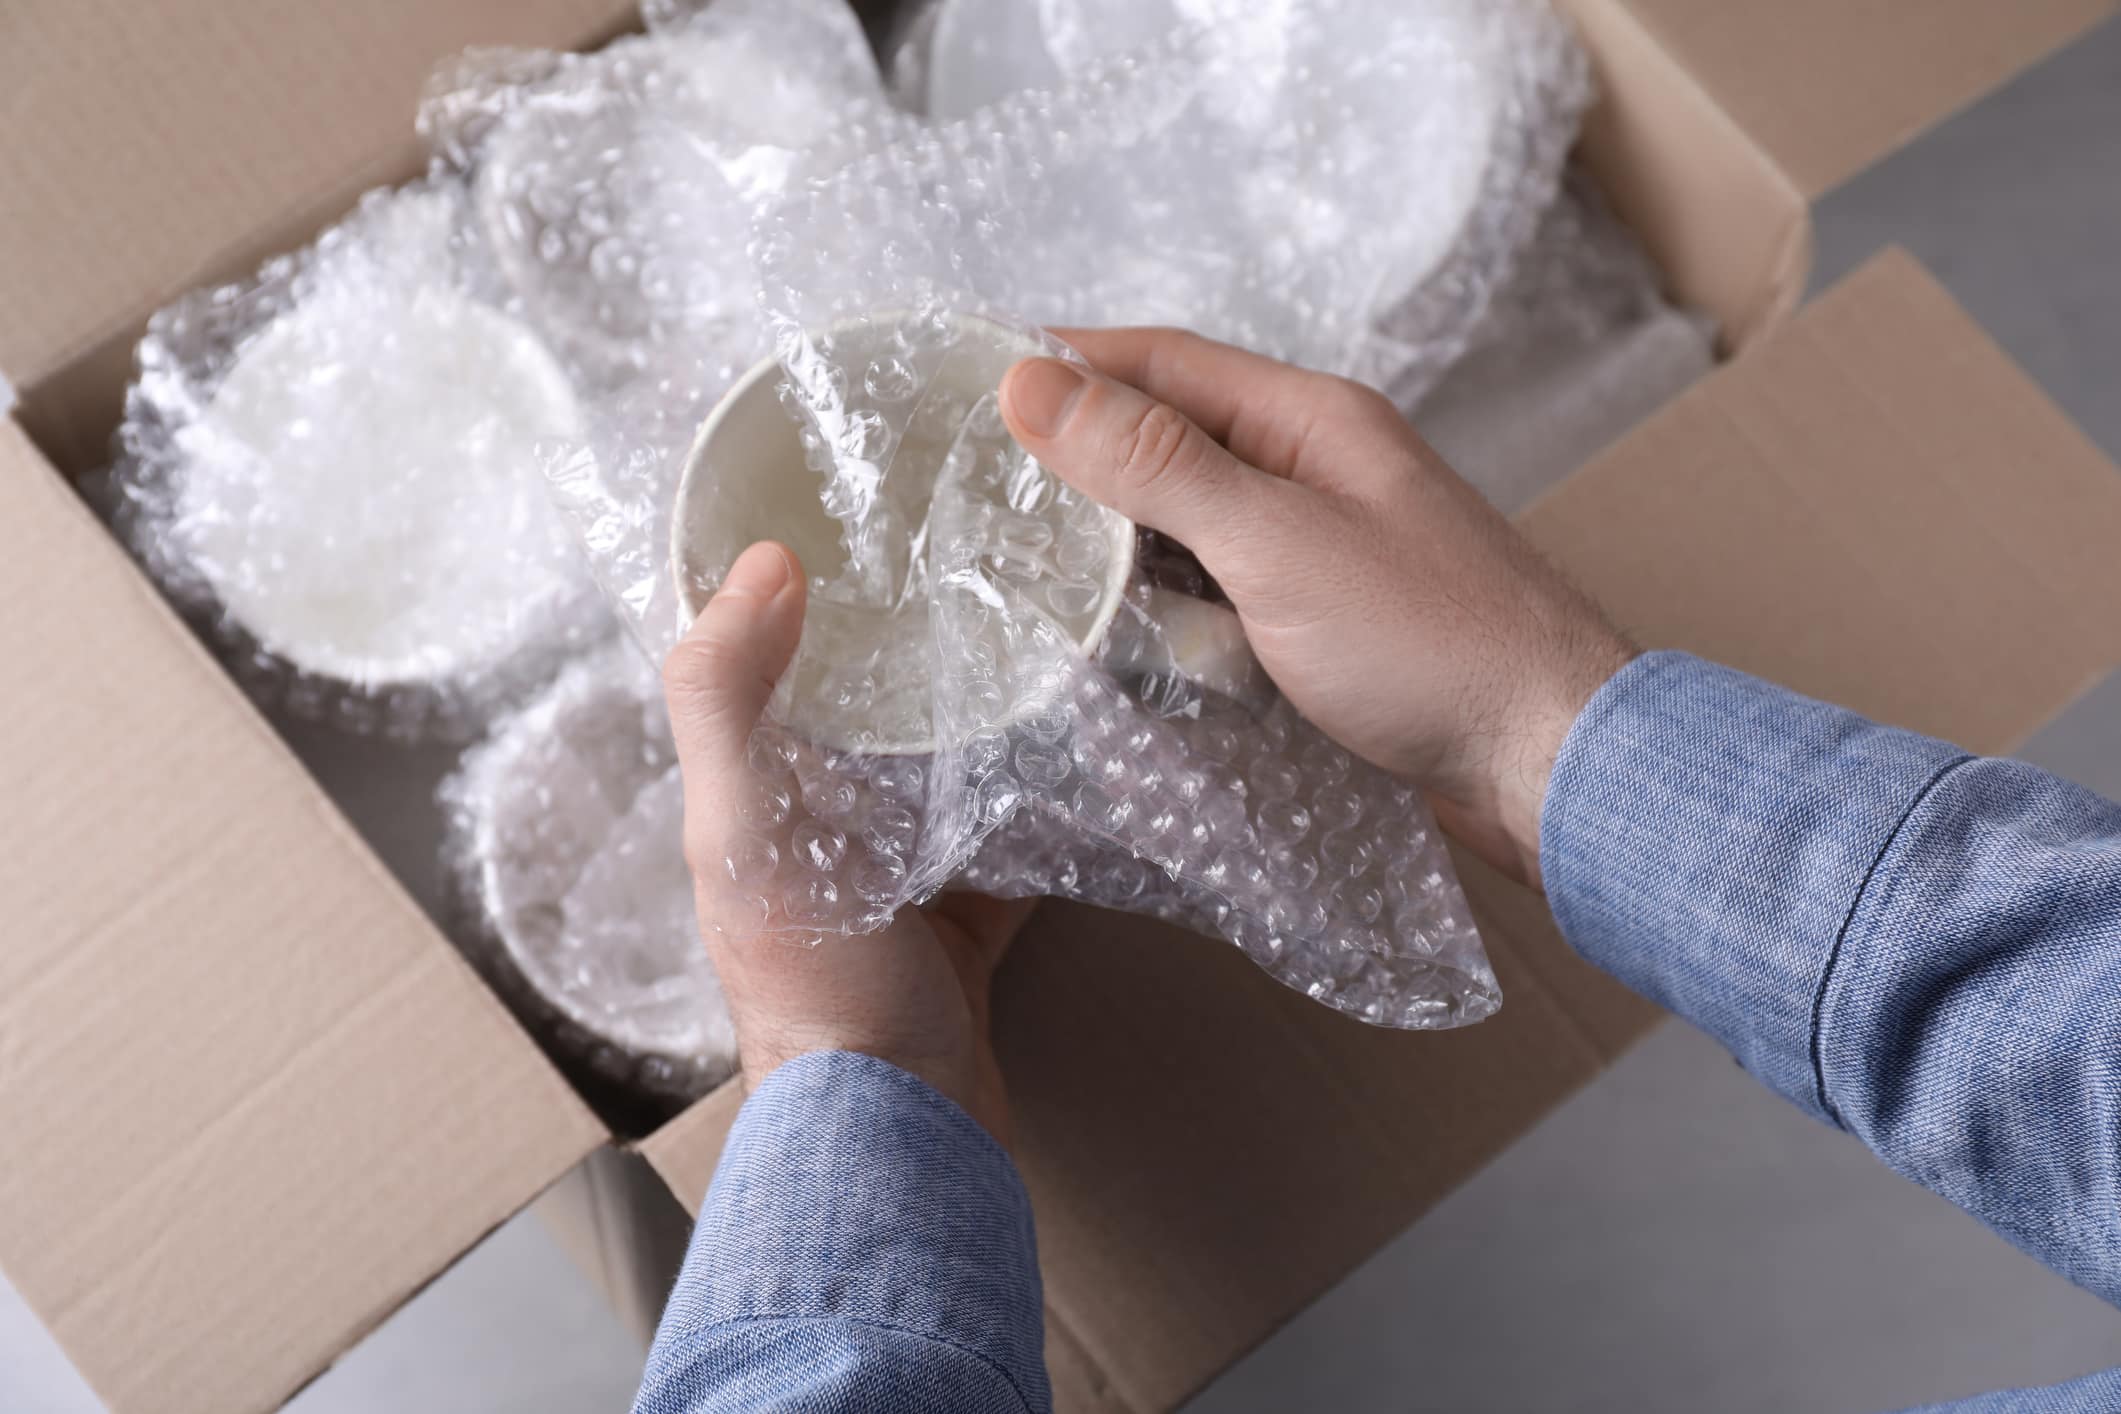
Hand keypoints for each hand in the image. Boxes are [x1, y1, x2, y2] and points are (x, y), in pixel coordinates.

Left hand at [663, 542, 1028, 1140]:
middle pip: (868, 701)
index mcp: (756, 793)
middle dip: (911, 628)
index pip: (762, 661)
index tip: (846, 499)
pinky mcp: (977, 903)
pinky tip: (1093, 726)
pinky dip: (1052, 781)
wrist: (906, 1126)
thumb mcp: (742, 831)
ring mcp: (905, 864)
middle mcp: (823, 820)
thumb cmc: (812, 983)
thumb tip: (758, 563)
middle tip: (978, 540)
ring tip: (1045, 610)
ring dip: (987, 697)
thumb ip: (726, 701)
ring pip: (950, 753)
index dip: (789, 584)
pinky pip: (1020, 821)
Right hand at [1000, 328, 1634, 888]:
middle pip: (1168, 437)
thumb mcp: (1275, 543)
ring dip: (1109, 538)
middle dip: (1073, 454)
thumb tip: (1034, 379)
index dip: (1062, 361)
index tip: (960, 377)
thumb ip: (1156, 464)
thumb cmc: (1432, 644)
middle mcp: (1315, 468)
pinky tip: (1103, 632)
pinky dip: (1158, 604)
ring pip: (1187, 522)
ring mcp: (1320, 548)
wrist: (1554, 760)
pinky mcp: (1323, 622)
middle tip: (962, 483)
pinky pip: (1217, 592)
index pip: (1160, 360)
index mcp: (1310, 420)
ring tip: (1006, 558)